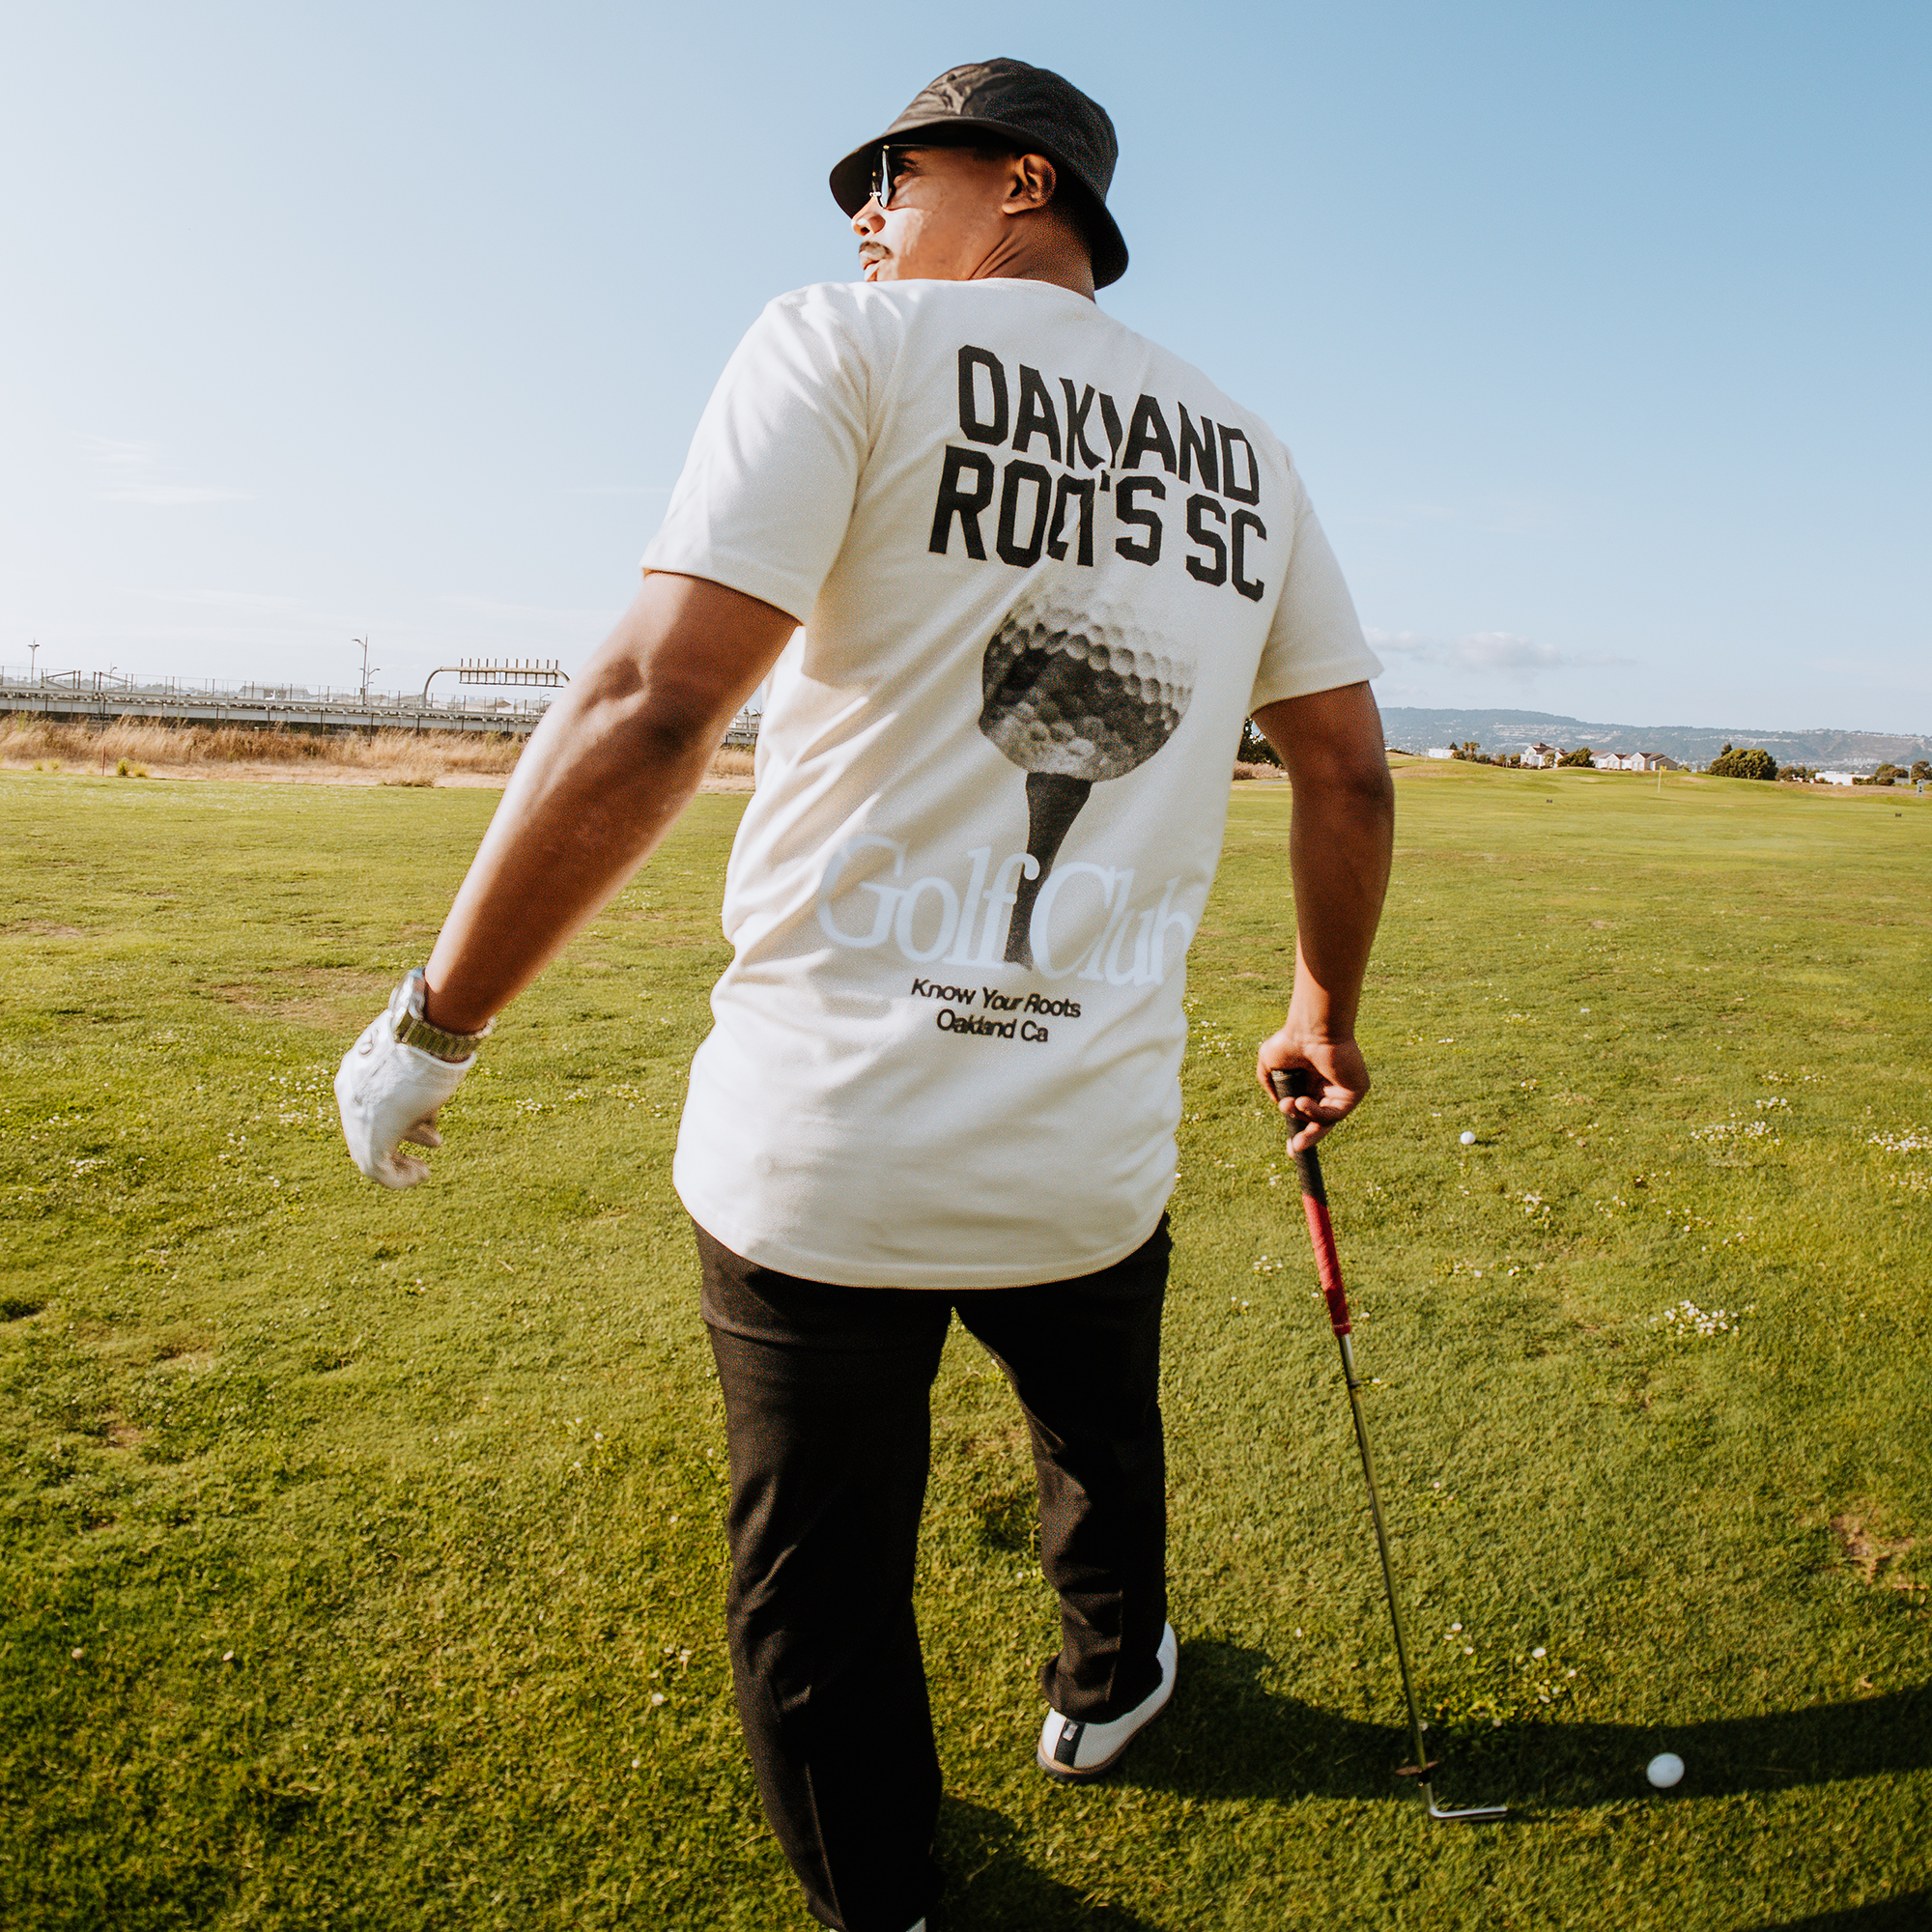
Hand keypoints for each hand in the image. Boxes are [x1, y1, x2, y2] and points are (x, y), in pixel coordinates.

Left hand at [334, 989, 474, 1187]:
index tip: (430, 1122)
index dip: (404, 1113)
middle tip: (434, 1140)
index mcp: (357, 1067)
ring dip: (399, 1164)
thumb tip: (454, 1049)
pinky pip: (378, 1170)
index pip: (374, 1099)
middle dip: (404, 1138)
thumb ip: (429, 1059)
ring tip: (422, 1172)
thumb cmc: (434, 1034)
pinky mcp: (368, 1139)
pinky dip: (400, 1178)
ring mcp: (356, 1117)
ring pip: (370, 1152)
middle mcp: (350, 1094)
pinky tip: (423, 1175)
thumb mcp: (428, 1048)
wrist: (426, 1036)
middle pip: (371, 1126)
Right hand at [1255, 1032, 1370, 1153]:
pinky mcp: (1356, 1091)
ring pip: (1327, 1120)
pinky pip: (1337, 1113)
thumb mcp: (1269, 1064)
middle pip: (1320, 1124)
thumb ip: (1270, 1084)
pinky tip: (1303, 1101)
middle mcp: (1328, 1090)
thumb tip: (1280, 1105)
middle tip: (1294, 1148)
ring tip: (1294, 1104)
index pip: (1307, 1115)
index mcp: (1310, 1085)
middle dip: (1307, 1138)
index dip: (1299, 1131)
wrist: (1311, 1029)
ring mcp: (1343, 1092)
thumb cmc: (1290, 1040)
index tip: (1290, 1149)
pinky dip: (1319, 1113)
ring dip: (1307, 1119)